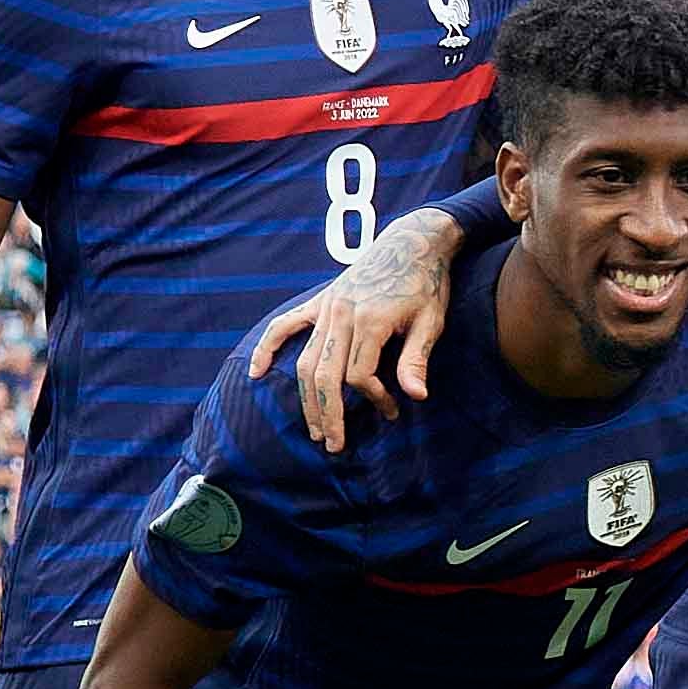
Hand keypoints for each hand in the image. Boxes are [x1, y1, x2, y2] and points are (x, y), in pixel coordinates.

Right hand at [252, 211, 461, 450]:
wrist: (411, 243)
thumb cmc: (426, 285)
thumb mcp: (432, 321)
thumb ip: (417, 358)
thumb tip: (415, 396)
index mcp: (370, 321)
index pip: (359, 375)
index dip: (373, 399)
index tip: (392, 410)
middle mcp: (340, 315)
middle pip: (324, 374)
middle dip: (327, 414)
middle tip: (334, 445)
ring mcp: (326, 307)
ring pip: (305, 359)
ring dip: (306, 397)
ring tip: (313, 428)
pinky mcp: (319, 302)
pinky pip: (284, 325)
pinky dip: (268, 348)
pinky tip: (255, 372)